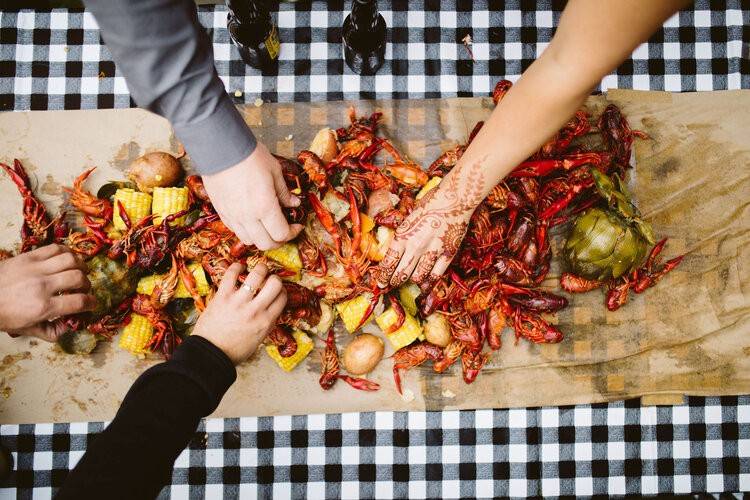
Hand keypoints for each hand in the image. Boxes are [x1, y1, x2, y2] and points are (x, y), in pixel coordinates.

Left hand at [0, 245, 95, 340]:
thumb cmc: (4, 315)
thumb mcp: (28, 330)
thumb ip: (52, 331)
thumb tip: (70, 326)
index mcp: (42, 307)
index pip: (79, 302)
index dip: (91, 303)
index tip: (92, 303)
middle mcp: (42, 285)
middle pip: (78, 278)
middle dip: (87, 284)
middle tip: (84, 289)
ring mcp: (35, 268)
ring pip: (70, 259)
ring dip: (80, 266)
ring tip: (79, 272)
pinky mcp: (28, 256)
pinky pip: (55, 248)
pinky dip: (67, 252)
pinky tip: (67, 260)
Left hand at [192, 262, 285, 364]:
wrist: (210, 354)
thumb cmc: (234, 350)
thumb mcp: (259, 339)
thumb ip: (267, 323)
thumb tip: (272, 309)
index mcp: (266, 321)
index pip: (282, 297)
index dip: (282, 291)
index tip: (277, 290)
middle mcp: (255, 310)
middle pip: (275, 283)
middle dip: (274, 278)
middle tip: (269, 278)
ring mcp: (239, 302)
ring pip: (257, 274)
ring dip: (260, 268)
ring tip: (258, 269)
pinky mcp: (222, 296)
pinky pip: (231, 274)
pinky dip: (236, 267)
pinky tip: (239, 267)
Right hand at [202, 143, 303, 249]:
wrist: (220, 147)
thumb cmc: (249, 156)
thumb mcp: (275, 171)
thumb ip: (284, 192)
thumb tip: (294, 204)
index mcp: (265, 207)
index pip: (281, 234)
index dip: (292, 233)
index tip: (297, 226)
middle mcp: (248, 217)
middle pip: (265, 244)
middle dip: (278, 241)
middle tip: (285, 230)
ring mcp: (232, 216)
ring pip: (249, 241)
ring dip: (261, 238)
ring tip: (268, 227)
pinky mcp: (221, 212)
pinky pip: (235, 230)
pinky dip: (246, 231)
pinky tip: (252, 220)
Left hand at [376, 161, 487, 291]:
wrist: (453, 199)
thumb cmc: (429, 205)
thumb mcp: (409, 219)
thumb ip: (403, 237)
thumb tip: (396, 252)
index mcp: (403, 236)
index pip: (389, 263)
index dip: (383, 276)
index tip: (380, 283)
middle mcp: (415, 246)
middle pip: (401, 273)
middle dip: (394, 282)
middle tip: (392, 285)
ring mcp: (431, 251)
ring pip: (418, 277)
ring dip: (412, 281)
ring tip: (409, 282)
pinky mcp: (447, 254)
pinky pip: (436, 275)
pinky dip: (429, 283)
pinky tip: (425, 286)